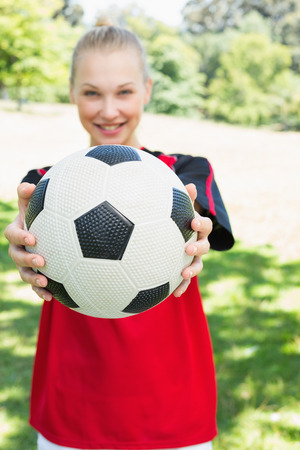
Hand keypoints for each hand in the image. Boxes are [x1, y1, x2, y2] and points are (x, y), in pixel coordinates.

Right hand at [4, 183, 51, 300]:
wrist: (46, 228)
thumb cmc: (41, 214)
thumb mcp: (34, 204)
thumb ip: (28, 196)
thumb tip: (28, 186)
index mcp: (16, 231)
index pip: (13, 234)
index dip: (20, 237)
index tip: (33, 238)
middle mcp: (18, 249)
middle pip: (17, 256)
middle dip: (27, 259)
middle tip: (42, 260)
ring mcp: (25, 264)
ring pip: (24, 273)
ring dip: (33, 279)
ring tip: (45, 282)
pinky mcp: (34, 274)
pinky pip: (35, 286)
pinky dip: (41, 291)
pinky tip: (51, 297)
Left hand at [173, 183, 211, 297]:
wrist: (175, 233)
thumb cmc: (176, 218)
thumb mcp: (179, 208)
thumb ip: (184, 198)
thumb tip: (190, 185)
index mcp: (199, 228)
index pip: (204, 225)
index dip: (200, 223)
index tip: (192, 222)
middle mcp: (200, 243)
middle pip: (205, 246)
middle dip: (198, 248)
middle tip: (188, 248)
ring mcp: (194, 258)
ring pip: (198, 265)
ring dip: (191, 271)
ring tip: (182, 275)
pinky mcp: (186, 269)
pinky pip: (186, 280)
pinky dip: (182, 287)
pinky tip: (174, 295)